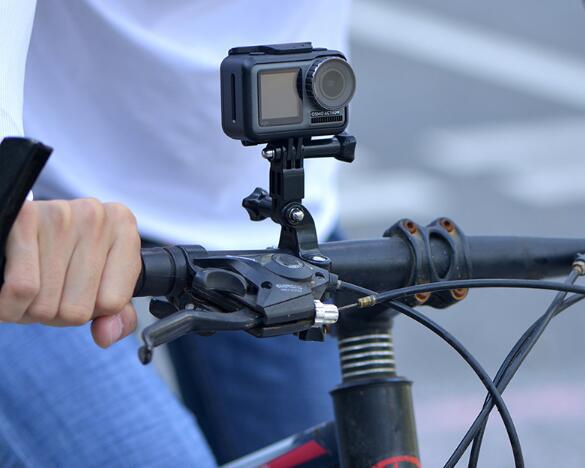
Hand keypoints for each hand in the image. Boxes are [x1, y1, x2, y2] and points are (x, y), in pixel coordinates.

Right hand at [0, 199, 140, 346]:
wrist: (21, 228)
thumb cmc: (66, 257)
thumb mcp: (102, 284)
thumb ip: (116, 316)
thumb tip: (107, 335)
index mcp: (123, 228)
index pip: (112, 303)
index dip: (91, 309)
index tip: (81, 290)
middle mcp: (96, 216)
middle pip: (78, 309)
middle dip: (58, 312)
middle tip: (50, 289)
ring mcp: (62, 214)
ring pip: (47, 304)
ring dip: (32, 309)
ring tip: (32, 284)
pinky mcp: (25, 218)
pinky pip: (22, 288)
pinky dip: (10, 305)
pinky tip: (12, 286)